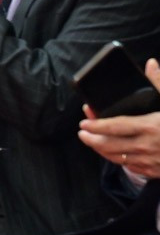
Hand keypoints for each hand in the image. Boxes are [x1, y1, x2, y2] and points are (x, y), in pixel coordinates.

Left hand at [80, 59, 159, 176]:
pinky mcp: (157, 171)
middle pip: (110, 145)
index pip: (114, 126)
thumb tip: (151, 63)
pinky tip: (116, 155)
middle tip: (82, 134)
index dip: (96, 125)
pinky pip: (133, 168)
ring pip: (118, 159)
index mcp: (151, 126)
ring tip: (92, 143)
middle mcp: (148, 145)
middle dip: (92, 140)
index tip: (83, 122)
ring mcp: (152, 161)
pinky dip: (121, 161)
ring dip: (102, 151)